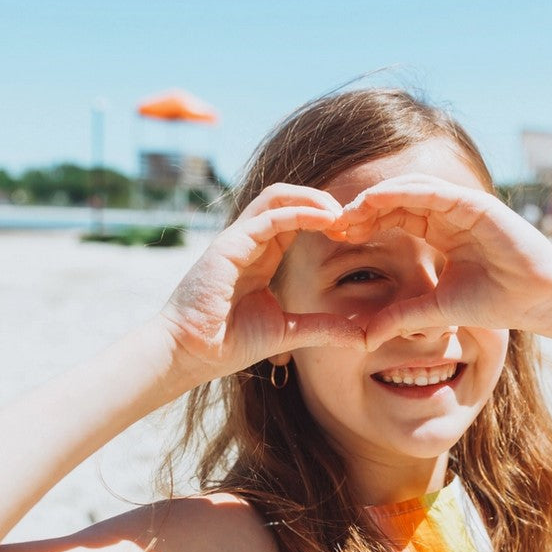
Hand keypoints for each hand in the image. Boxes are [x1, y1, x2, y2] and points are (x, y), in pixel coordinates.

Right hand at [159, 184, 365, 382]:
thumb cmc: (230, 343)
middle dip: (322, 201)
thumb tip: (361, 337)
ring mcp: (237, 240)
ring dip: (313, 199)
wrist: (191, 354)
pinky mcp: (229, 246)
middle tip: (354, 217)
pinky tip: (326, 221)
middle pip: (287, 199)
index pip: (294, 219)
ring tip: (341, 213)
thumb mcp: (288, 332)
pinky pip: (269, 218)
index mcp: (260, 255)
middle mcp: (249, 241)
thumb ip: (323, 328)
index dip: (324, 219)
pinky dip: (300, 214)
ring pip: (277, 198)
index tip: (353, 233)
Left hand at [332, 175, 551, 349]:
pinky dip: (405, 192)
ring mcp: (462, 206)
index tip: (336, 237)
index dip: (365, 225)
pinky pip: (434, 192)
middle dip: (364, 210)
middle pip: (396, 202)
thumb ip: (401, 317)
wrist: (535, 300)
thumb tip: (365, 339)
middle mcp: (448, 214)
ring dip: (378, 197)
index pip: (394, 219)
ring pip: (410, 190)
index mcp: (439, 232)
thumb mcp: (435, 309)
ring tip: (350, 211)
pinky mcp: (476, 204)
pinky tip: (378, 200)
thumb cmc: (493, 302)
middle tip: (334, 222)